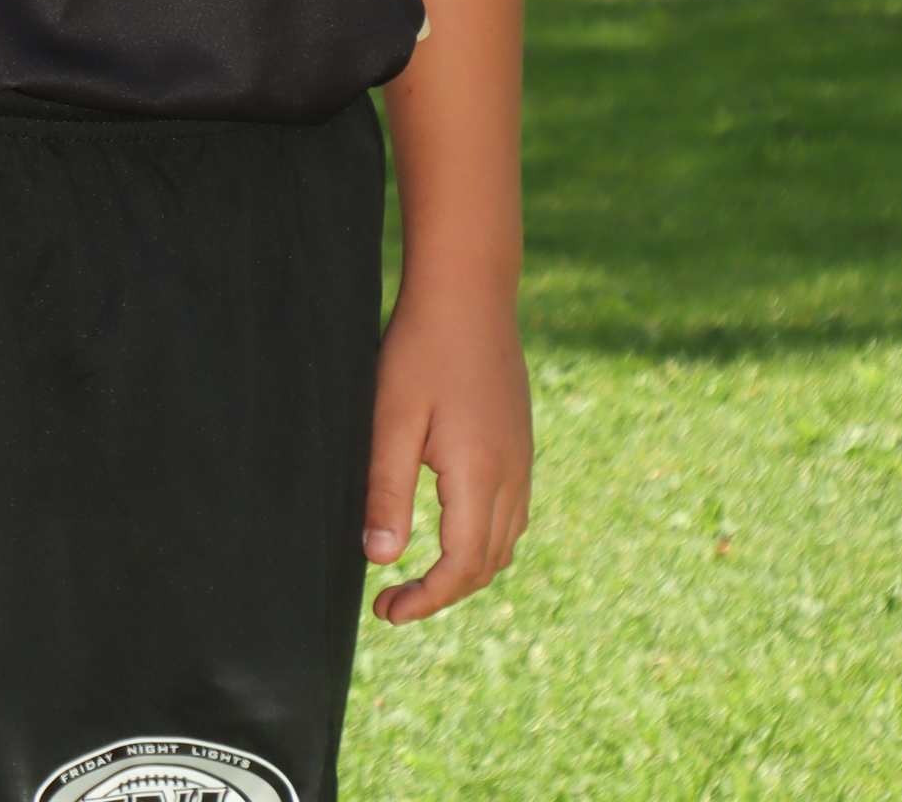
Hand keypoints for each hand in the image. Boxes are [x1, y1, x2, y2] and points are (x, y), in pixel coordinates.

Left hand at [361, 283, 531, 624]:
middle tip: (394, 600)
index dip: (425, 599)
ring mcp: (522, 458)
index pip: (460, 567)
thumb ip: (385, 491)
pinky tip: (452, 527)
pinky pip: (512, 512)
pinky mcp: (521, 440)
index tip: (386, 611)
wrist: (469, 291)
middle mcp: (512, 475)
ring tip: (420, 573)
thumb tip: (379, 561)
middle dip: (443, 593)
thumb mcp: (391, 419)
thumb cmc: (421, 349)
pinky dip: (484, 539)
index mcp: (479, 476)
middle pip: (486, 564)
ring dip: (466, 569)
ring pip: (505, 541)